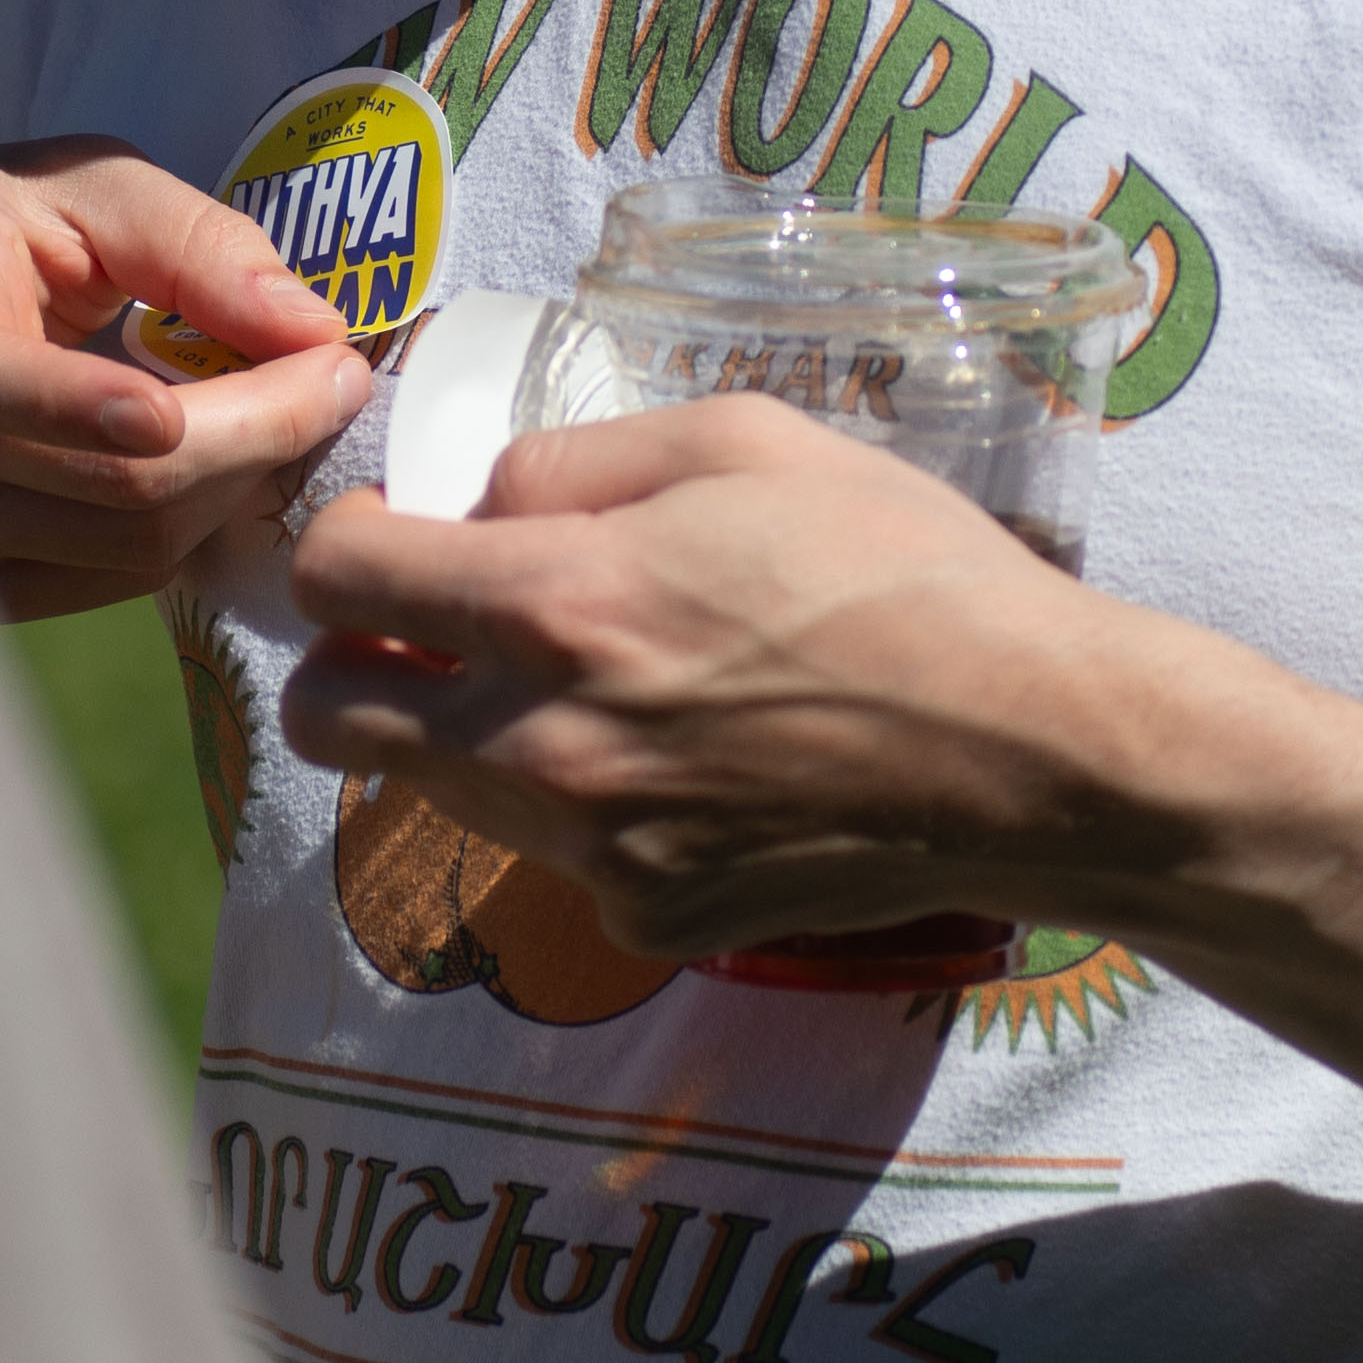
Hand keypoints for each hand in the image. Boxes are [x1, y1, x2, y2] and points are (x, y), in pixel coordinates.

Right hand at [0, 138, 373, 619]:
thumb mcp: (75, 184)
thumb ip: (192, 240)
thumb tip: (313, 325)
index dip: (102, 405)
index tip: (247, 384)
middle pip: (118, 487)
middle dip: (261, 433)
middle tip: (336, 370)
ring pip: (138, 548)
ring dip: (240, 480)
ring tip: (281, 402)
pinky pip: (122, 579)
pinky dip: (197, 521)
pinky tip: (218, 456)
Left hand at [284, 399, 1147, 953]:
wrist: (1035, 753)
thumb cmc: (904, 569)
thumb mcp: (742, 443)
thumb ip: (575, 462)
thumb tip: (484, 507)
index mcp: (558, 606)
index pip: (333, 582)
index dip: (346, 545)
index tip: (394, 538)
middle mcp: (544, 743)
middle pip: (327, 717)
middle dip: (353, 658)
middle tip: (439, 625)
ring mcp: (590, 850)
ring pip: (433, 790)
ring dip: (467, 731)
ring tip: (598, 686)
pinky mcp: (647, 920)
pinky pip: (556, 859)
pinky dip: (587, 811)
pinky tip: (691, 769)